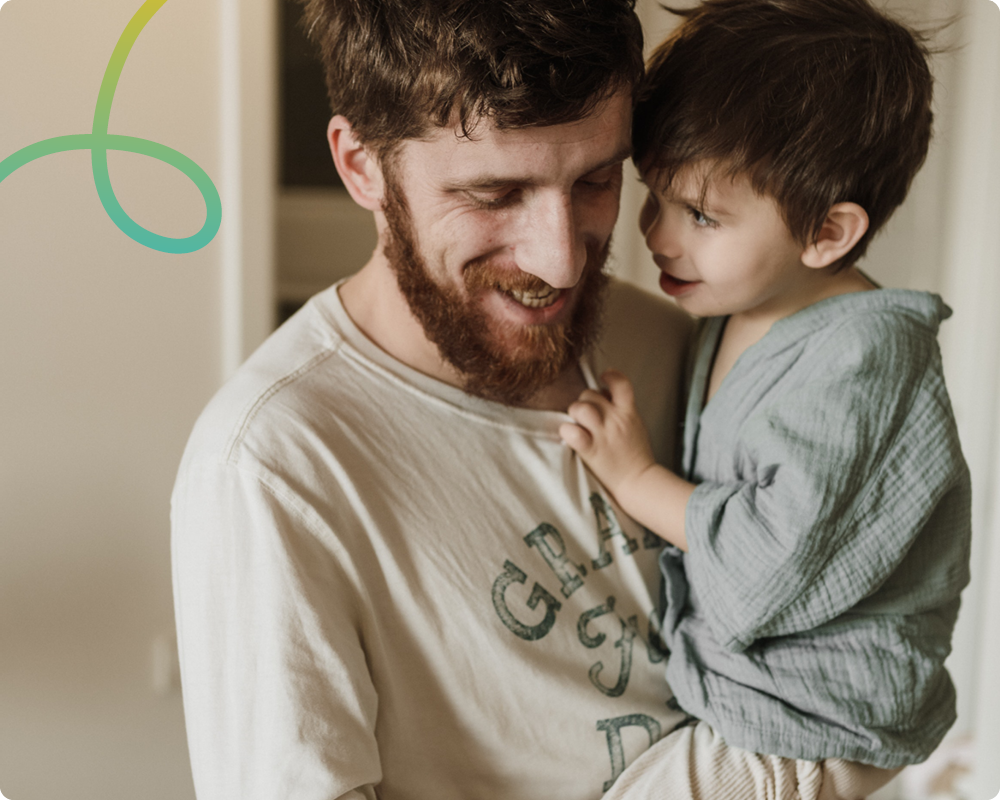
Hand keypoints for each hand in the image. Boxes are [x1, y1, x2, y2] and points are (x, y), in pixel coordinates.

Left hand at [559, 370, 657, 498]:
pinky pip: (572, 432)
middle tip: (585, 414)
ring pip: (580, 408)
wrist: (640, 482)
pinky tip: (570, 436)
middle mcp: (616, 420)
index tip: (603, 378)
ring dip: (574, 413)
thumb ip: (623, 409)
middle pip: (590, 394)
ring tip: (577, 423)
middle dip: (584, 400)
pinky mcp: (591, 451)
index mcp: (629, 412)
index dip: (610, 375)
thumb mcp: (636, 425)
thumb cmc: (636, 455)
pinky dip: (567, 432)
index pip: (621, 383)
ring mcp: (603, 435)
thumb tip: (606, 395)